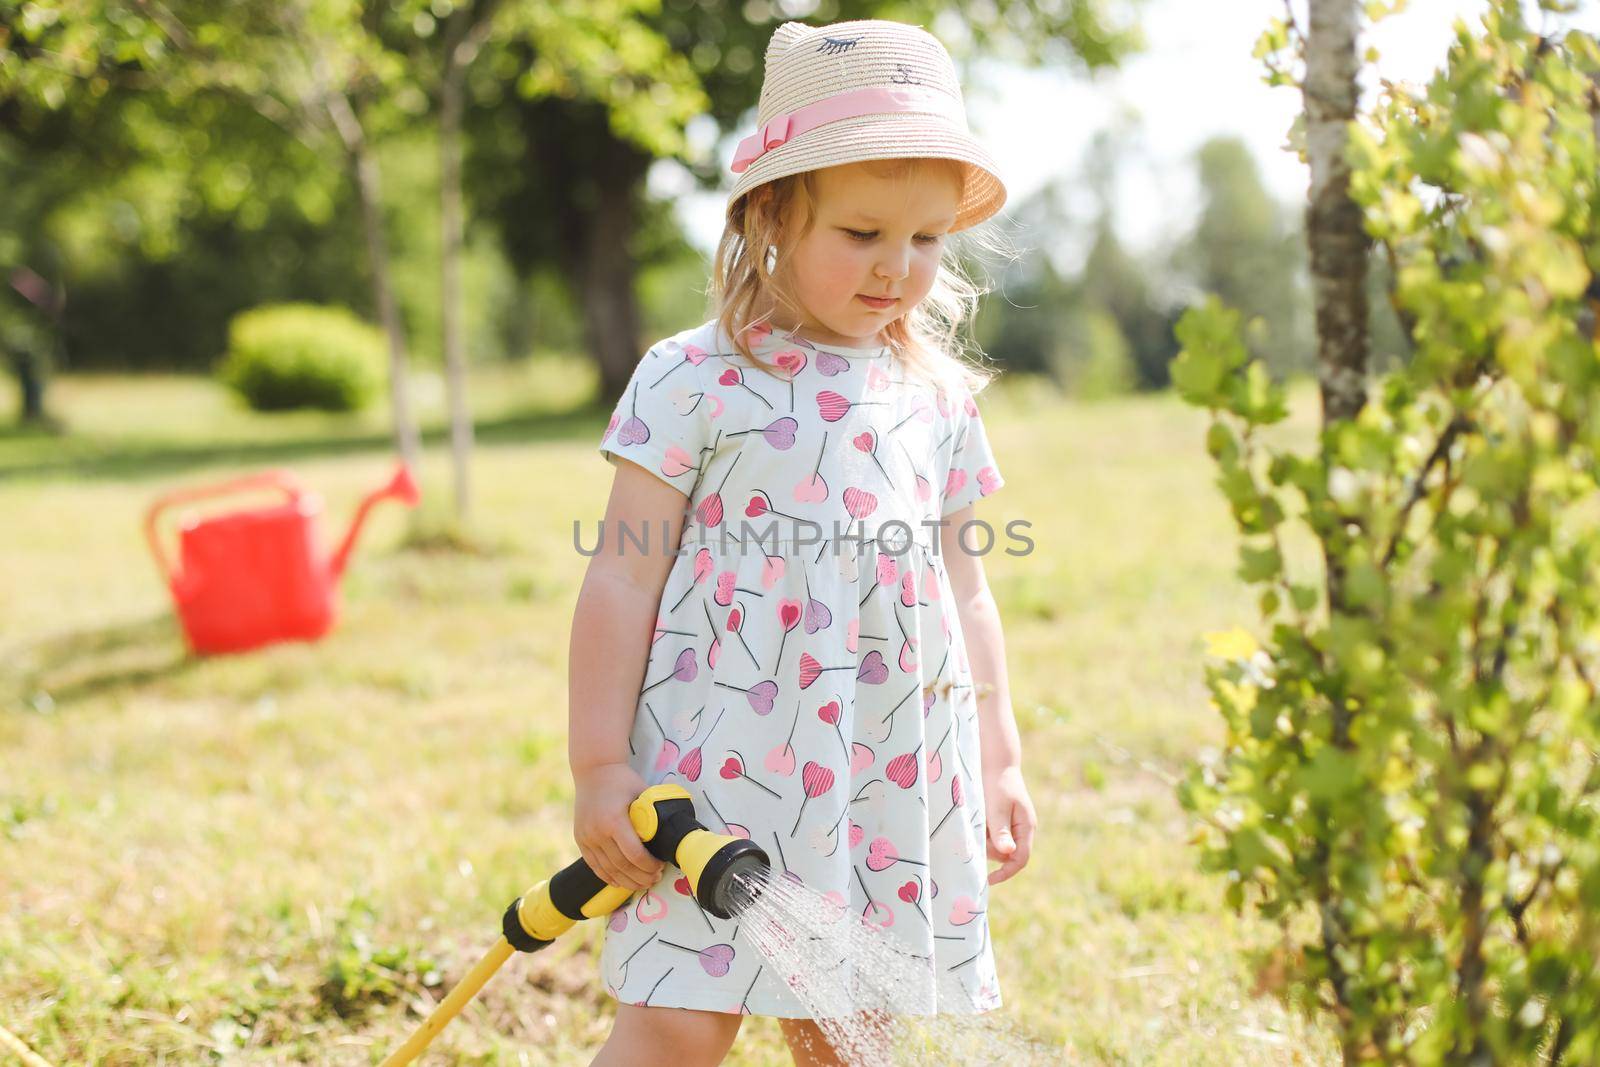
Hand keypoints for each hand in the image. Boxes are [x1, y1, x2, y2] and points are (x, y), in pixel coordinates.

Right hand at [572, 762, 666, 892]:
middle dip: (641, 877)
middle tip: (655, 879)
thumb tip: (671, 833)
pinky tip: (620, 882)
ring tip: (642, 883)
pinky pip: (594, 865)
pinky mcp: (580, 839)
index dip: (649, 865)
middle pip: (621, 866)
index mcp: (614, 821)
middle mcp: (597, 832)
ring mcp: (586, 837)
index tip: (660, 867)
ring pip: (608, 870)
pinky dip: (608, 876)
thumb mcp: (641, 793)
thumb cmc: (622, 780)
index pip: (634, 854)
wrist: (593, 770)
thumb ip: (652, 815)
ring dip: (626, 881)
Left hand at [983, 764, 1034, 885]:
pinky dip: (984, 831)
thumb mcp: (996, 807)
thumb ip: (1001, 830)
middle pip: (1006, 855)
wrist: (996, 762)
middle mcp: (1022, 829)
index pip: (1020, 859)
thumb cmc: (996, 783)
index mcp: (1026, 827)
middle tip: (979, 829)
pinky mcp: (1003, 822)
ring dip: (985, 838)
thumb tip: (1008, 854)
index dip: (1006, 873)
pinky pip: (992, 836)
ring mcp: (1013, 826)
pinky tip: (980, 817)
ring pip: (997, 846)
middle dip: (990, 848)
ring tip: (980, 817)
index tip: (988, 880)